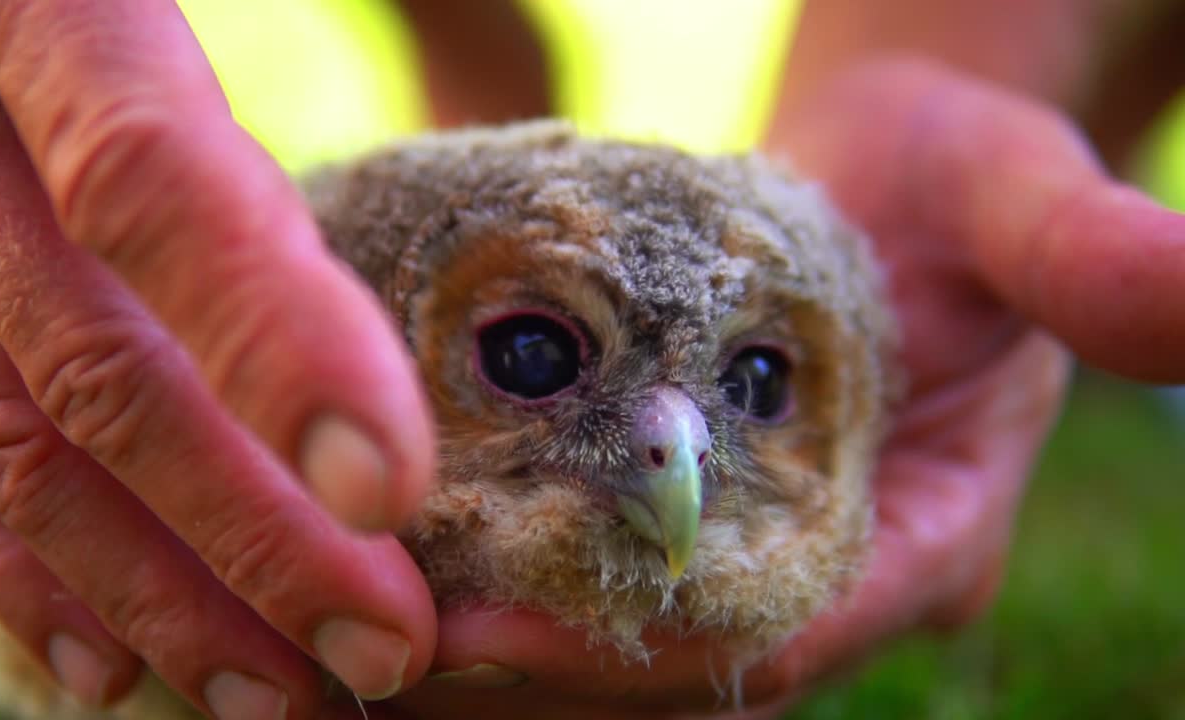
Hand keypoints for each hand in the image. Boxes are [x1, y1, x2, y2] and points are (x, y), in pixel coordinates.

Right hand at [0, 2, 435, 716]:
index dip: (272, 342)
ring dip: (153, 592)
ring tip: (276, 697)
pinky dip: (30, 563)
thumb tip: (466, 115)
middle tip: (379, 650)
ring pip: (11, 439)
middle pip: (98, 363)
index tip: (390, 488)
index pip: (151, 182)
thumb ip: (347, 33)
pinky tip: (113, 656)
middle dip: (247, 534)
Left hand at [381, 59, 1184, 718]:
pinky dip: (490, 595)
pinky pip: (579, 589)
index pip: (780, 627)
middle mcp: (830, 575)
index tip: (496, 634)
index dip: (643, 648)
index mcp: (921, 535)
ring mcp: (754, 561)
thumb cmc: (958, 180)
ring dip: (489, 654)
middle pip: (672, 674)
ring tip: (353, 626)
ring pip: (610, 654)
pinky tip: (386, 571)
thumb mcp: (1024, 199)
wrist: (889, 178)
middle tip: (380, 646)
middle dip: (531, 673)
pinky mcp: (684, 525)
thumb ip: (1090, 260)